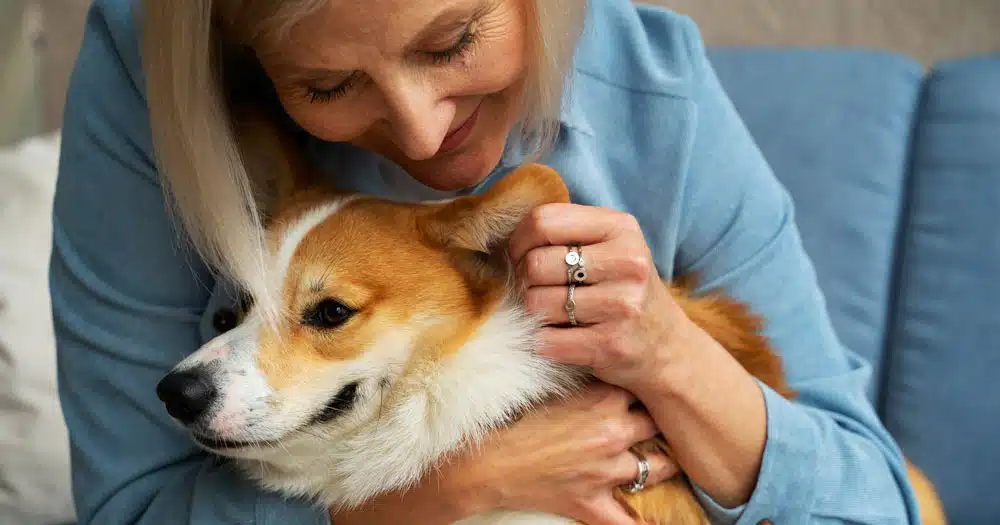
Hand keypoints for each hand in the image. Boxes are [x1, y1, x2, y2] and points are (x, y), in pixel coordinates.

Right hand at [445, 382, 677, 524]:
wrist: (486, 460)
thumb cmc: (513, 421)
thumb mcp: (554, 389)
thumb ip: (586, 382)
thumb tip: (602, 365)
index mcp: (603, 402)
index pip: (644, 388)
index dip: (647, 389)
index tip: (651, 386)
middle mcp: (613, 435)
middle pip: (657, 425)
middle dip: (659, 423)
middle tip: (663, 421)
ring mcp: (606, 473)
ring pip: (658, 468)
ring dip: (662, 463)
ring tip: (664, 459)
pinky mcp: (591, 503)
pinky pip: (626, 522)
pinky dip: (642, 523)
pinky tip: (659, 523)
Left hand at [508, 203, 686, 391]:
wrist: (667, 349)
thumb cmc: (624, 292)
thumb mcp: (611, 247)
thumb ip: (567, 232)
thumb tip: (502, 235)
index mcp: (621, 228)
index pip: (543, 220)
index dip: (519, 240)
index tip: (521, 257)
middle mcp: (627, 262)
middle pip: (535, 264)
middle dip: (526, 282)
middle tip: (539, 291)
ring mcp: (621, 304)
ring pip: (536, 304)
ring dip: (536, 314)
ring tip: (556, 316)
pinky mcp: (610, 343)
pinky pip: (547, 341)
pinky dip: (544, 343)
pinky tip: (561, 339)